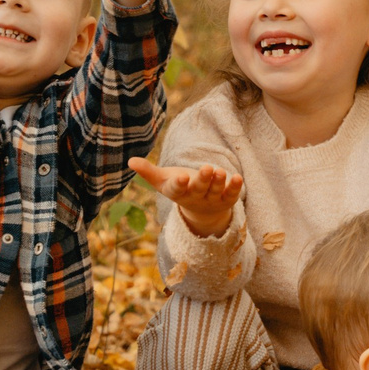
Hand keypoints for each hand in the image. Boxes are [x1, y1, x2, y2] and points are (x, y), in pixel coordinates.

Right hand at [128, 157, 244, 239]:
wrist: (200, 209)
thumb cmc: (179, 187)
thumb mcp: (163, 180)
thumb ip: (148, 171)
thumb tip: (130, 160)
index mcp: (178, 193)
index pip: (177, 190)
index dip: (179, 184)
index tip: (182, 177)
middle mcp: (195, 198)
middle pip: (199, 189)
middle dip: (203, 179)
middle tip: (207, 168)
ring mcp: (211, 199)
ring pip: (215, 191)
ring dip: (219, 182)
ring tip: (220, 171)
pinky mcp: (226, 199)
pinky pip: (231, 194)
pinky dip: (235, 187)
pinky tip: (237, 177)